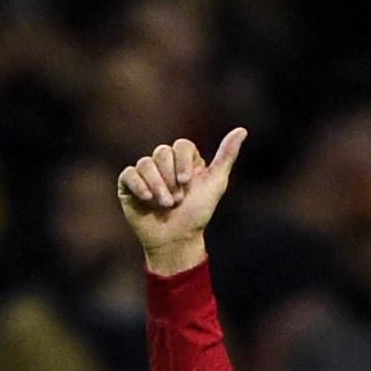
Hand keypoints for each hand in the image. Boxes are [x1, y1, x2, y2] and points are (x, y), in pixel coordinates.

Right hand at [117, 129, 246, 273]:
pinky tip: (147, 198)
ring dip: (157, 185)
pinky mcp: (129, 185)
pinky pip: (128, 174)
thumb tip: (242, 130)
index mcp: (185, 160)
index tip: (187, 182)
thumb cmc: (198, 213)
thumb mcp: (216, 183)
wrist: (177, 239)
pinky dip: (138, 185)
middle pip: (162, 152)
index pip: (182, 145)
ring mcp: (146, 174)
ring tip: (166, 204)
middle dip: (170, 178)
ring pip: (145, 163)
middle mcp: (164, 163)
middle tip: (177, 200)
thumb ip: (227, 156)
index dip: (183, 162)